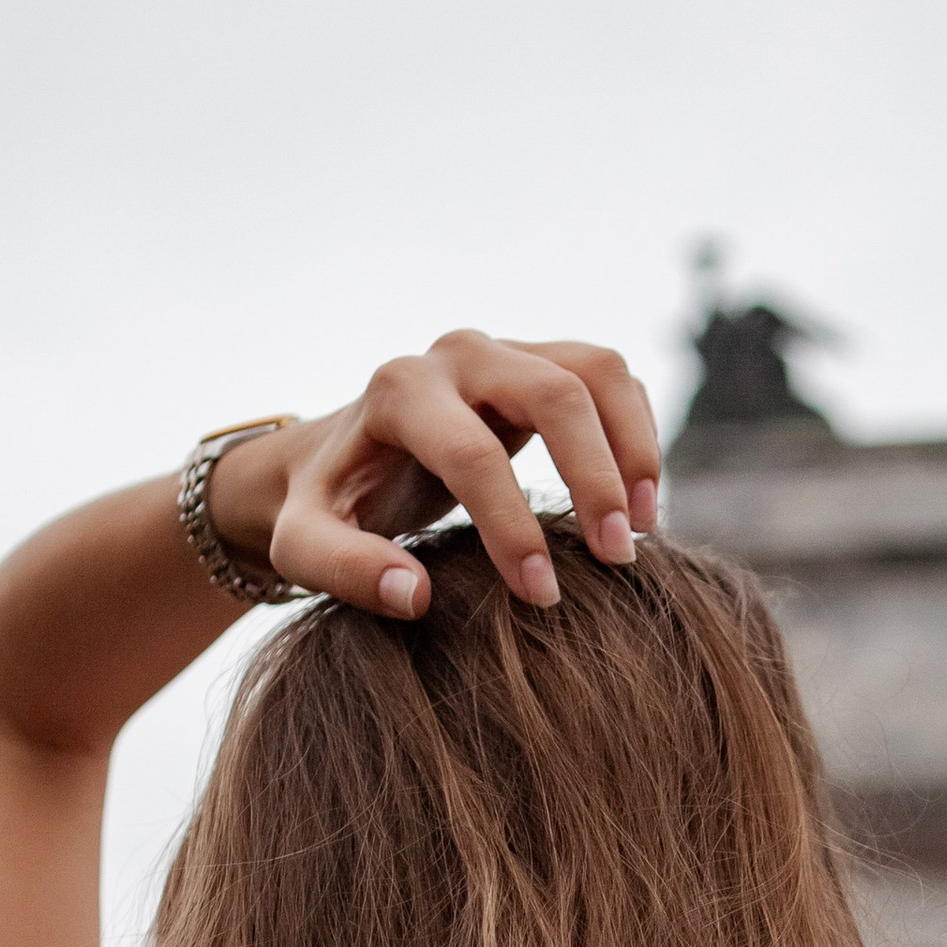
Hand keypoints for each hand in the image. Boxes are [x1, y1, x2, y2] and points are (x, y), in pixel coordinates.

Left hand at [209, 331, 660, 620]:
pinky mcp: (541, 362)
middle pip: (554, 393)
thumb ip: (344, 570)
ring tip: (642, 529)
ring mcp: (505, 351)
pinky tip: (640, 504)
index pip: (472, 454)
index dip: (512, 526)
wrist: (336, 458)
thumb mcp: (304, 544)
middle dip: (595, 478)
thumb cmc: (327, 508)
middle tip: (616, 558)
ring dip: (634, 447)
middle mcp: (457, 355)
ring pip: (598, 372)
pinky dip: (638, 434)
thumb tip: (415, 595)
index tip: (541, 594)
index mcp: (399, 391)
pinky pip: (613, 380)